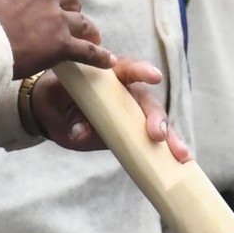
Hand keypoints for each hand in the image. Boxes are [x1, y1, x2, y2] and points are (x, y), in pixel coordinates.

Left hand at [31, 57, 190, 160]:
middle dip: (156, 118)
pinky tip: (181, 163)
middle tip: (158, 134)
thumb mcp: (60, 103)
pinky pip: (152, 142)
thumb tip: (80, 132)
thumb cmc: (59, 98)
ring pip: (156, 124)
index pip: (129, 68)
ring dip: (170, 139)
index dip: (142, 71)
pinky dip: (166, 153)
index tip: (153, 77)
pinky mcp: (133, 134)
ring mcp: (133, 115)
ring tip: (181, 155)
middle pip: (147, 102)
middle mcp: (127, 93)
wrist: (52, 112)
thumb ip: (72, 115)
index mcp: (110, 75)